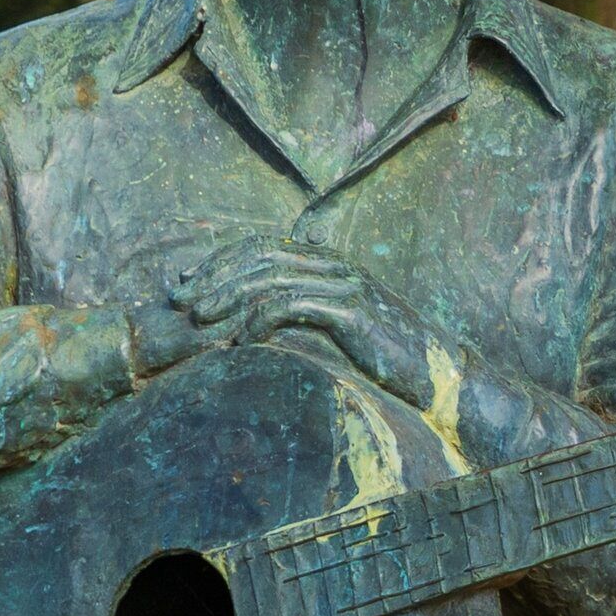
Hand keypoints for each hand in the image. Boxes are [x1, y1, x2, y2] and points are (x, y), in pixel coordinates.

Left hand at [137, 233, 438, 408]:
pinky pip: (294, 304)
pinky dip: (261, 319)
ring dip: (229, 296)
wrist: (436, 372)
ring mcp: (345, 284)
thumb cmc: (385, 355)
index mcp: (327, 261)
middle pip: (259, 254)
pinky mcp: (352, 311)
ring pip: (271, 276)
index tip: (185, 284)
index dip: (218, 260)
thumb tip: (254, 319)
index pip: (261, 244)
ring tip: (201, 318)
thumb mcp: (338, 326)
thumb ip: (303, 311)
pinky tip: (242, 339)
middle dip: (214, 275)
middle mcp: (334, 264)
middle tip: (180, 301)